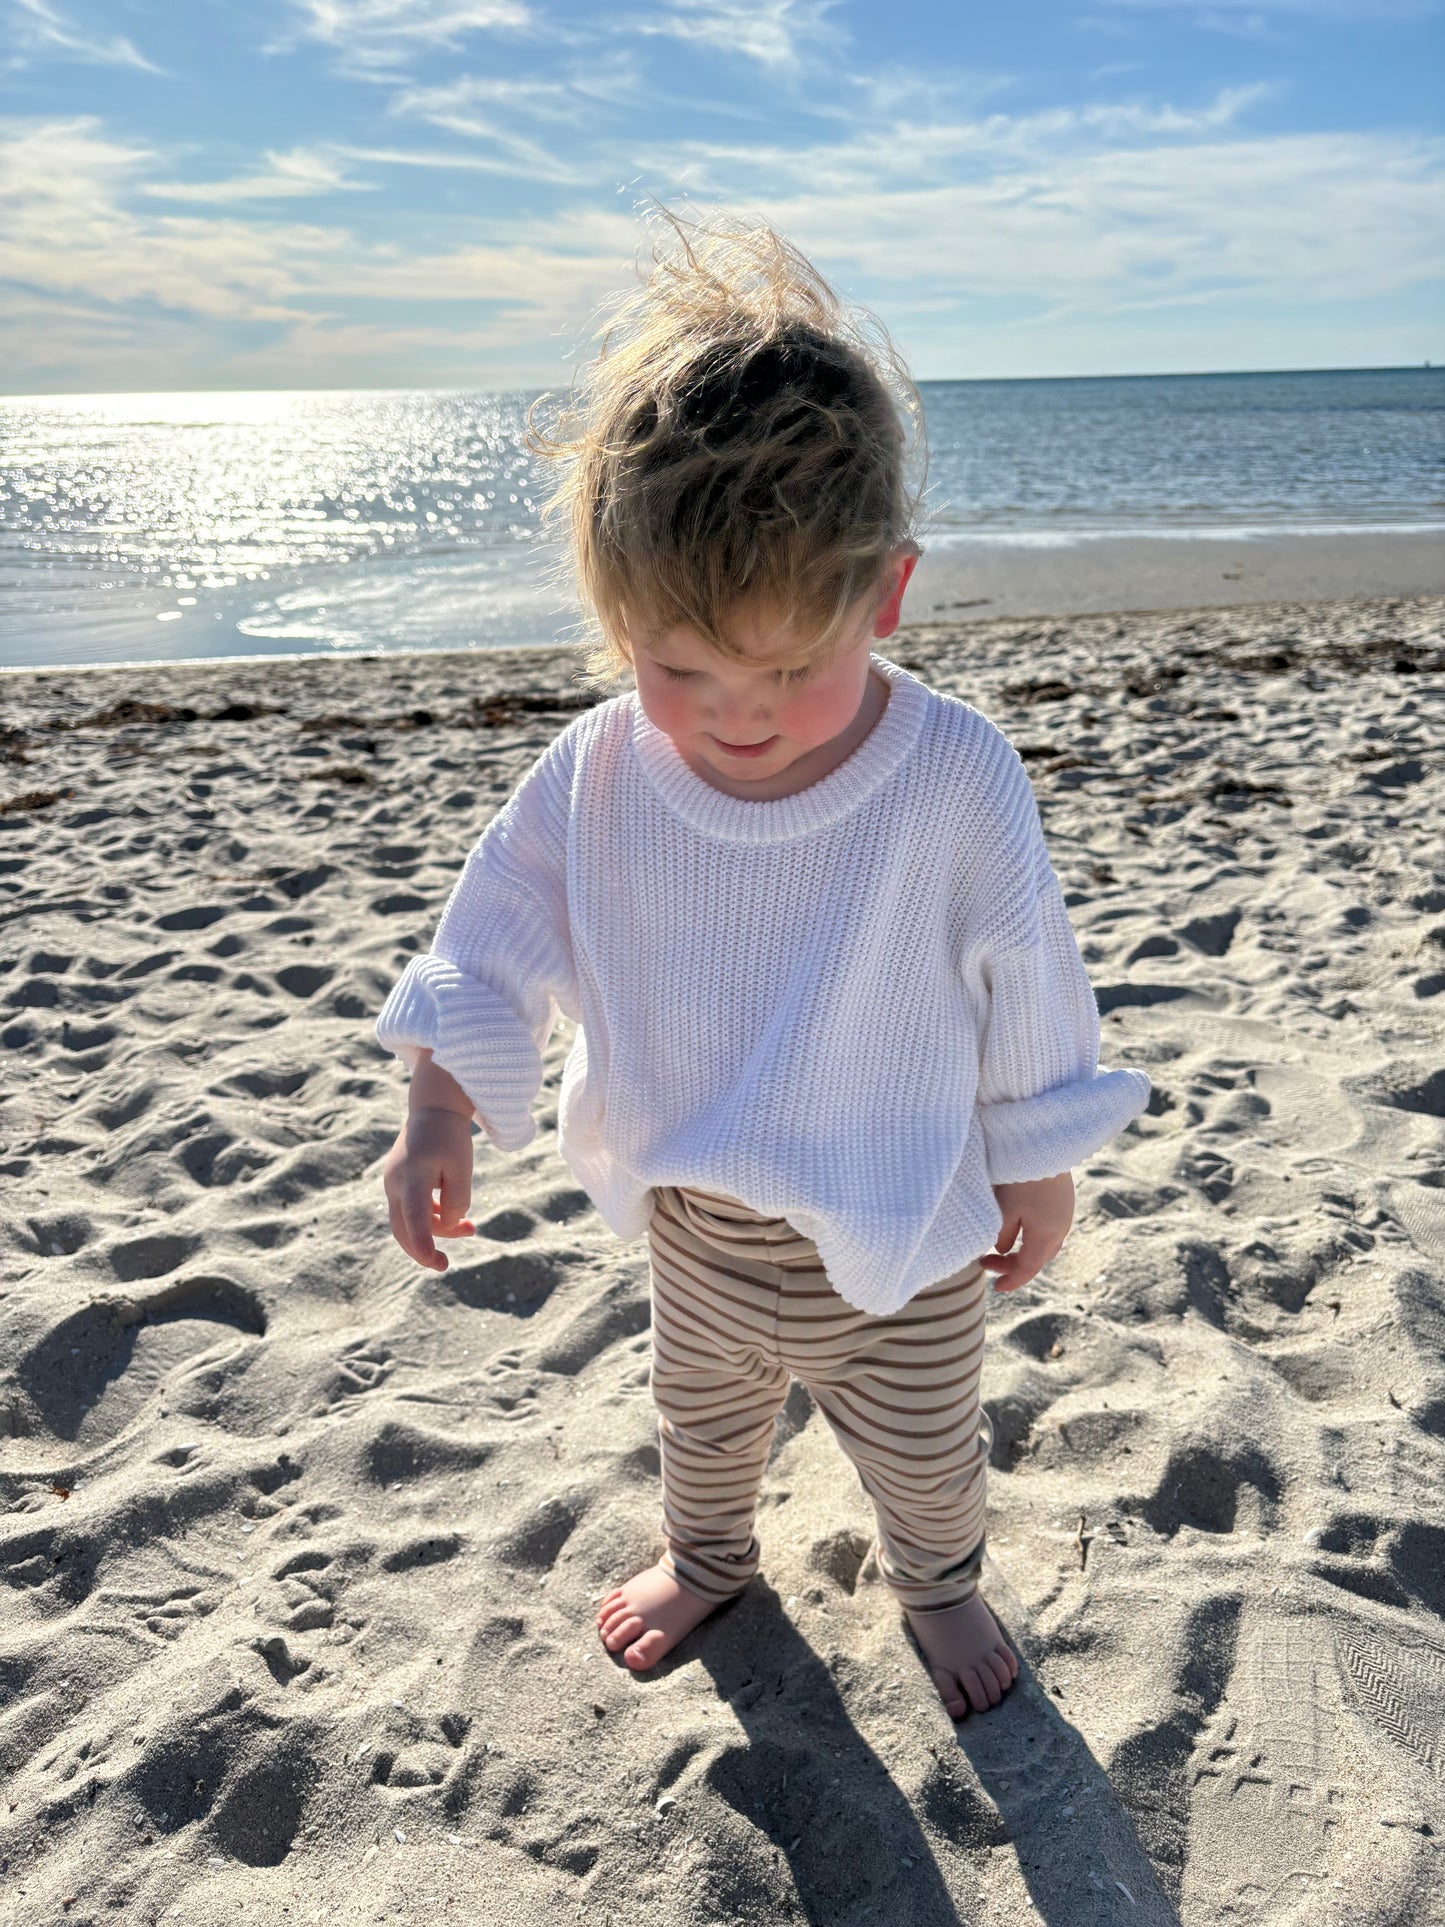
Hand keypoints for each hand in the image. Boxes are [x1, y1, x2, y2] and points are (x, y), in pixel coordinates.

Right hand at [383, 1106, 476, 1270]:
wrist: (433, 1108)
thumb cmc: (450, 1136)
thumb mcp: (462, 1167)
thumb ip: (457, 1200)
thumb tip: (449, 1225)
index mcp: (412, 1176)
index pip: (415, 1220)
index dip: (423, 1246)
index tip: (436, 1263)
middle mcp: (395, 1183)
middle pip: (403, 1230)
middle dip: (424, 1250)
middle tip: (445, 1265)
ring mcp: (392, 1183)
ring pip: (408, 1221)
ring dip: (436, 1230)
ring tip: (471, 1227)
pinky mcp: (397, 1183)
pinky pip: (411, 1210)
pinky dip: (431, 1218)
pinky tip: (454, 1216)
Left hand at [980, 1172, 1073, 1291]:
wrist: (1043, 1146)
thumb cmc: (1020, 1178)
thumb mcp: (1004, 1210)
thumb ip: (1002, 1235)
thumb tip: (1002, 1250)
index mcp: (1046, 1236)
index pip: (1028, 1268)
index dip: (1011, 1280)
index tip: (996, 1287)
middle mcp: (1060, 1229)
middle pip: (1037, 1259)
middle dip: (1013, 1266)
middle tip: (986, 1263)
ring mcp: (1064, 1215)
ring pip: (1045, 1245)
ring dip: (1023, 1251)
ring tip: (1000, 1248)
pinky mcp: (1064, 1202)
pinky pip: (1050, 1229)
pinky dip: (1032, 1237)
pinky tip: (1017, 1228)